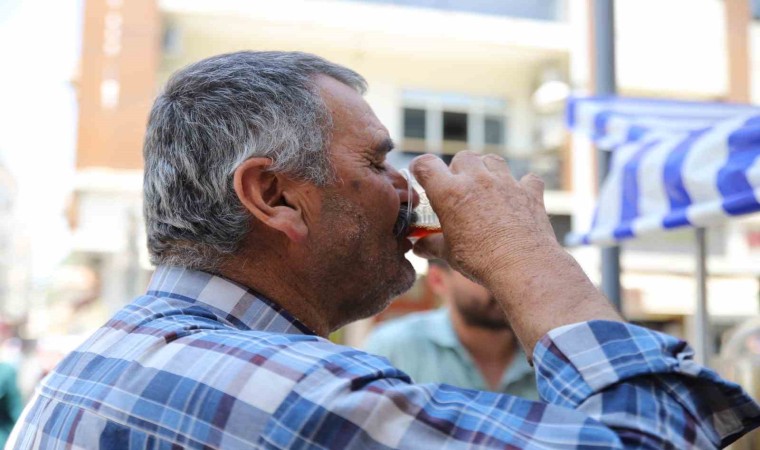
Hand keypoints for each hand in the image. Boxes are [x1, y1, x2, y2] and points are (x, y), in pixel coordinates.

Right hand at [409, 151, 559, 286]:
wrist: (521, 267)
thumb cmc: (480, 260)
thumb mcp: (448, 253)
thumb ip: (432, 245)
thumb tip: (419, 248)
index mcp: (449, 193)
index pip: (427, 165)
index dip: (420, 167)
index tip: (421, 174)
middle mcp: (477, 180)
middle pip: (462, 158)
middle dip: (458, 169)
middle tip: (458, 189)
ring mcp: (505, 182)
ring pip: (492, 160)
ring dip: (486, 169)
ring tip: (486, 187)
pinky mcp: (529, 192)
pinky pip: (527, 179)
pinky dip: (522, 185)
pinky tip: (517, 197)